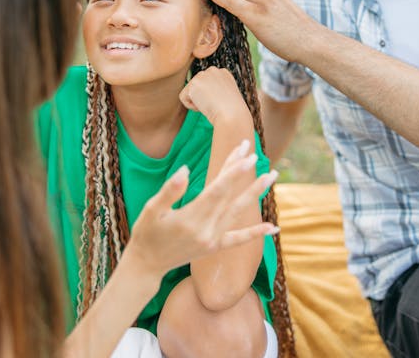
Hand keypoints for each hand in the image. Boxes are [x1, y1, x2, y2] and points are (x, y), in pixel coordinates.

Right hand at [125, 139, 278, 278]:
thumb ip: (169, 190)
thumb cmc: (146, 233)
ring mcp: (213, 239)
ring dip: (255, 193)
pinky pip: (238, 239)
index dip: (232, 171)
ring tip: (271, 176)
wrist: (146, 265)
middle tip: (256, 154)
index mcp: (190, 218)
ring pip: (238, 211)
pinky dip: (255, 232)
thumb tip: (185, 169)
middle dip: (244, 174)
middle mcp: (206, 230)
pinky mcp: (214, 247)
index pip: (217, 190)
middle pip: (229, 196)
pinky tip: (273, 227)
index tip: (246, 155)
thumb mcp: (151, 210)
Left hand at [179, 66, 249, 126]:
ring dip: (198, 103)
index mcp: (223, 73)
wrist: (232, 115)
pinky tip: (204, 106)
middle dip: (203, 99)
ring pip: (190, 93)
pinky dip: (191, 106)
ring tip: (211, 105)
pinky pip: (183, 98)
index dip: (212, 98)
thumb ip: (214, 91)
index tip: (221, 103)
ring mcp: (203, 75)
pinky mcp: (194, 83)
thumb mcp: (225, 96)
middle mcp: (213, 70)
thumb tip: (200, 95)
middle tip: (216, 105)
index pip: (207, 86)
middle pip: (197, 88)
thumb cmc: (231, 112)